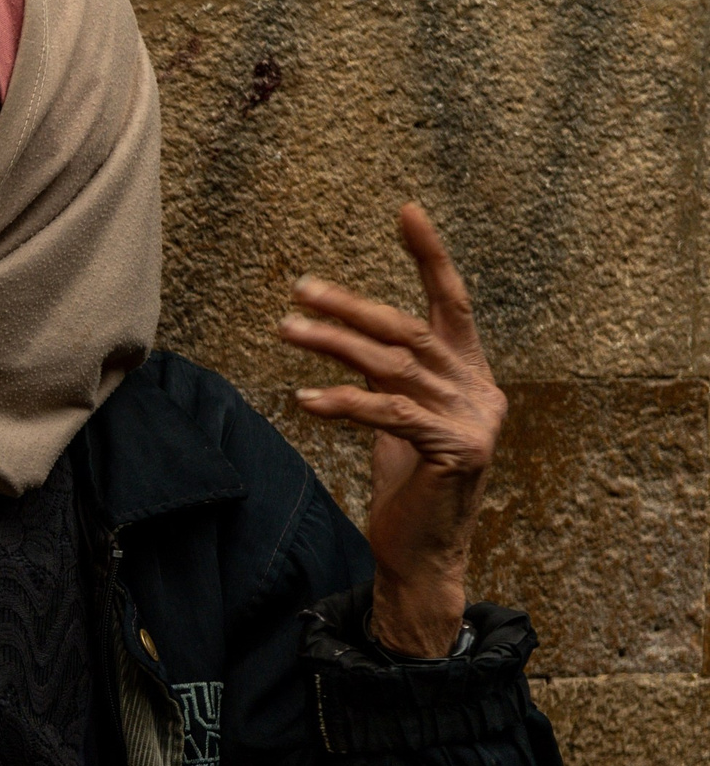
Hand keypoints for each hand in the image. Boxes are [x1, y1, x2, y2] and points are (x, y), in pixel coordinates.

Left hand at [282, 204, 506, 656]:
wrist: (422, 555)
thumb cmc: (407, 488)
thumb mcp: (399, 421)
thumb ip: (390, 380)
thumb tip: (352, 340)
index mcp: (469, 373)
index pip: (450, 302)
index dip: (430, 255)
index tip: (406, 210)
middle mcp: (479, 388)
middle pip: (408, 331)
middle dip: (351, 306)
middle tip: (299, 288)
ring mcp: (474, 420)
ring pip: (391, 367)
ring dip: (332, 346)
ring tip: (285, 331)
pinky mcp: (455, 450)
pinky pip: (387, 414)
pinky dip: (343, 403)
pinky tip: (304, 400)